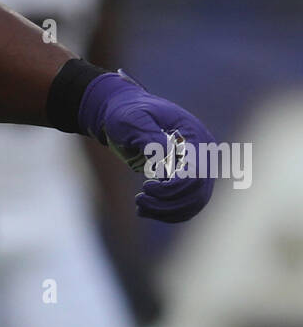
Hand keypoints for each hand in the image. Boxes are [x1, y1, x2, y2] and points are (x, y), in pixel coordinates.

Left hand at [79, 73, 215, 222]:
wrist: (124, 115)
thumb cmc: (127, 114)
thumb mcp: (133, 120)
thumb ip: (149, 137)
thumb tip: (166, 160)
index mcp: (195, 136)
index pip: (197, 174)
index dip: (174, 188)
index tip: (147, 185)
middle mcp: (202, 154)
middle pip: (198, 193)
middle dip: (168, 203)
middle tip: (140, 199)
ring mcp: (197, 168)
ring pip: (194, 203)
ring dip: (167, 212)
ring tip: (140, 205)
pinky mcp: (185, 179)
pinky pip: (185, 205)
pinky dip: (167, 213)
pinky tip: (144, 209)